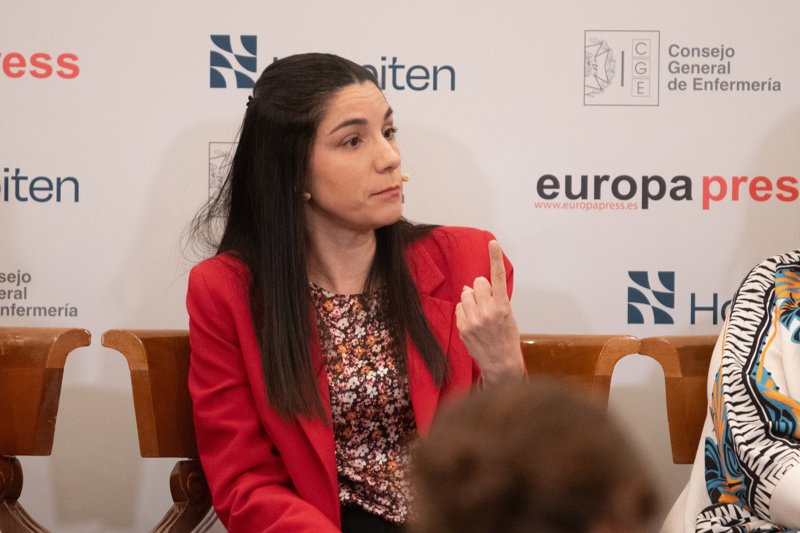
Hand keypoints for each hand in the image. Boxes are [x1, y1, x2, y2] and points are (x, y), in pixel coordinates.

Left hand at [455, 240, 524, 384]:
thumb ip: (493, 298)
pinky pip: (459, 307)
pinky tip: (473, 321)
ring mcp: (474, 320)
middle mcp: (487, 311)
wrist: (501, 363)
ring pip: (465, 294)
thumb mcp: (508, 316)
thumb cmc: (506, 338)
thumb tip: (473, 285)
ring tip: (479, 313)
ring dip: (471, 299)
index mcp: (502, 306)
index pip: (498, 277)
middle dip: (480, 288)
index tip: (492, 243)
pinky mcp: (463, 327)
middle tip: (486, 301)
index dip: (495, 258)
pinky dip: (465, 311)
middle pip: (477, 283)